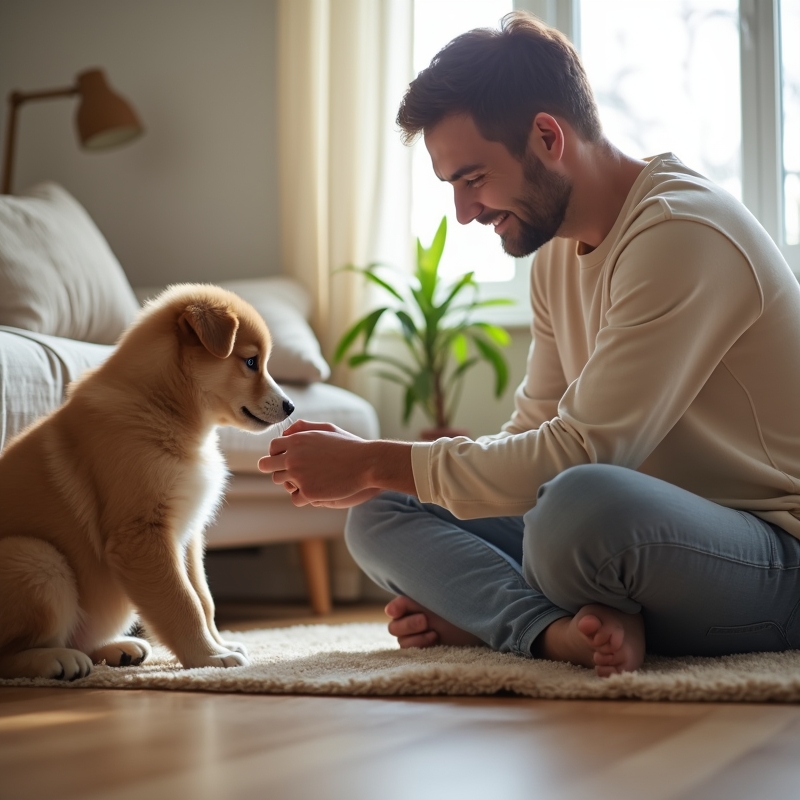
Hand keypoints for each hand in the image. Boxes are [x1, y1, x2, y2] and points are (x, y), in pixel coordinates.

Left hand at [258, 419, 373, 505]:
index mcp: (297, 440)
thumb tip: (286, 433)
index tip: (286, 458)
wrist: (366, 463)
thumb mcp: (328, 429)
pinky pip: (295, 498)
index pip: (273, 447)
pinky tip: (314, 492)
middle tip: (289, 472)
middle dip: (275, 468)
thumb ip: (304, 428)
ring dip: (290, 482)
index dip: (278, 453)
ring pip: (280, 482)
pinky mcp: (308, 492)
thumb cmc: (349, 445)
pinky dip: (303, 497)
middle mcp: (293, 457)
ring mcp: (299, 476)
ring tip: (307, 481)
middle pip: (266, 465)